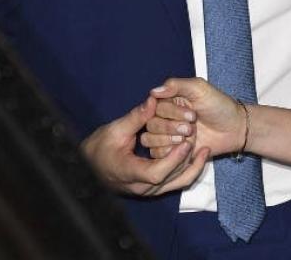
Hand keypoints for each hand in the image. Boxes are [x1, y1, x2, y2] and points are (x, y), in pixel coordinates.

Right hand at [80, 96, 209, 195]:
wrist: (88, 167)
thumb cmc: (98, 148)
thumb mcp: (115, 130)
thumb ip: (136, 117)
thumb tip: (152, 100)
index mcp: (129, 172)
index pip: (156, 173)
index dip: (173, 159)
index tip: (185, 143)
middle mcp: (141, 187)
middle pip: (171, 177)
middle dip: (186, 158)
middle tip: (196, 137)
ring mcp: (148, 191)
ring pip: (177, 182)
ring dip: (191, 165)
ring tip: (202, 146)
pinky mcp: (153, 189)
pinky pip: (175, 183)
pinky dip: (188, 170)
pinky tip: (199, 155)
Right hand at [149, 77, 247, 157]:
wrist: (233, 129)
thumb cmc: (219, 106)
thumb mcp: (200, 89)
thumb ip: (176, 85)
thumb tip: (153, 91)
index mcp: (169, 100)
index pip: (154, 107)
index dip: (171, 112)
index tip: (192, 114)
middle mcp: (164, 117)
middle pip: (151, 124)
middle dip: (171, 128)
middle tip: (192, 127)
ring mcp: (166, 135)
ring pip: (149, 139)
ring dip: (170, 140)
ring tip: (190, 137)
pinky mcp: (170, 151)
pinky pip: (157, 154)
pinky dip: (171, 153)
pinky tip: (187, 148)